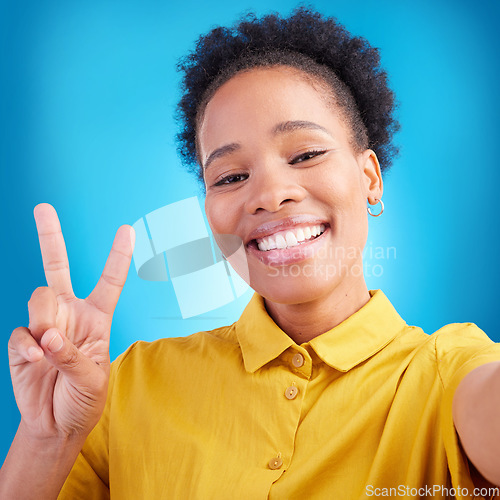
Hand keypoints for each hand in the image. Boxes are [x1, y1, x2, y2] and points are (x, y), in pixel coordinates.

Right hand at [7, 203, 134, 440]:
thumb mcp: (92, 378)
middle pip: (57, 267)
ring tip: (50, 347)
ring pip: (38, 297)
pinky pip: (20, 331)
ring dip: (44, 320)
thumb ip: (70, 354)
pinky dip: (28, 346)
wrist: (56, 424)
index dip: (118, 256)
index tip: (127, 229)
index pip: (109, 281)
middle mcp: (69, 314)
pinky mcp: (22, 341)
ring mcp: (43, 324)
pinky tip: (35, 360)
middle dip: (50, 237)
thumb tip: (46, 334)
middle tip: (43, 208)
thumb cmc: (84, 399)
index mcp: (96, 317)